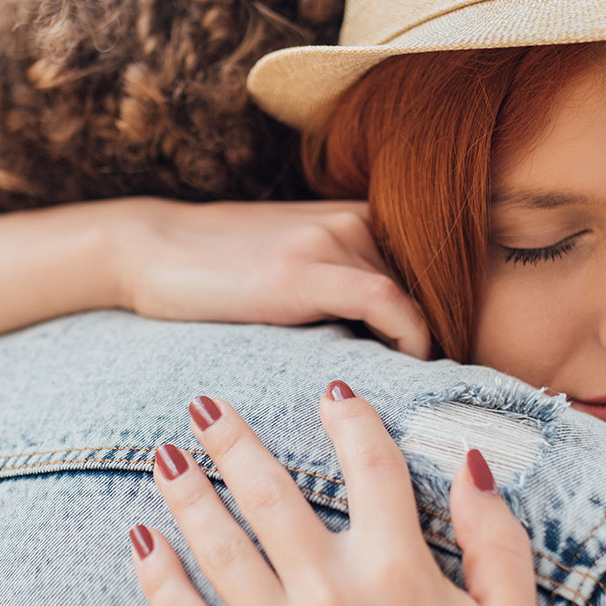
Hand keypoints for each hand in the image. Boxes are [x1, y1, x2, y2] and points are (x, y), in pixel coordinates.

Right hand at [111, 199, 432, 359]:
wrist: (147, 248)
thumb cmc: (216, 271)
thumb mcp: (293, 265)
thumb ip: (344, 285)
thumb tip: (390, 344)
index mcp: (356, 216)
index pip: (432, 268)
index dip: (453, 317)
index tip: (458, 364)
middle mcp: (353, 219)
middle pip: (431, 283)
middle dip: (448, 335)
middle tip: (455, 386)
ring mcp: (328, 238)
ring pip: (415, 294)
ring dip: (431, 345)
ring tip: (433, 389)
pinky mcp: (302, 269)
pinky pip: (386, 301)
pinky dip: (410, 338)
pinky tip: (409, 368)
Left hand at [129, 383, 548, 605]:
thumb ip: (495, 542)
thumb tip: (468, 464)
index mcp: (404, 572)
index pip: (370, 467)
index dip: (348, 420)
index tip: (329, 392)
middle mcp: (334, 595)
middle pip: (273, 492)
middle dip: (234, 440)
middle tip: (205, 405)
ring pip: (221, 546)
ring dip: (189, 494)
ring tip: (166, 459)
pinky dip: (160, 578)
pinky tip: (142, 544)